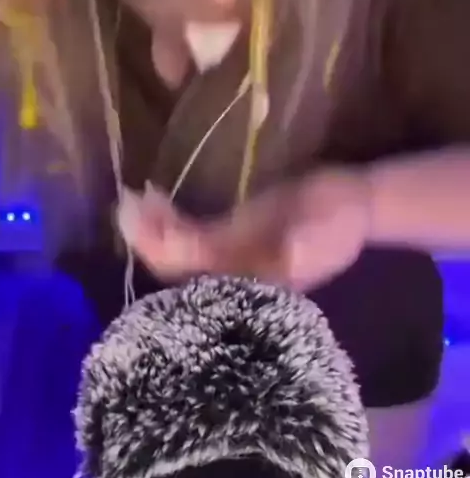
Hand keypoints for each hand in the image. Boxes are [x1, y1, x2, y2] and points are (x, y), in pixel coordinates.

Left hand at [118, 169, 371, 289]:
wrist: (352, 208)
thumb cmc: (345, 220)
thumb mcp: (334, 228)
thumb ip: (313, 242)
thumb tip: (290, 254)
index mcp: (256, 281)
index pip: (202, 278)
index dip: (172, 256)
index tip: (150, 229)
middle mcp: (236, 276)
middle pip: (179, 270)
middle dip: (149, 242)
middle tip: (126, 206)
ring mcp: (229, 258)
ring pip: (177, 254)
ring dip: (150, 231)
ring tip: (130, 199)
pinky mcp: (229, 237)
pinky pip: (188, 236)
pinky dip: (166, 220)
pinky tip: (153, 197)